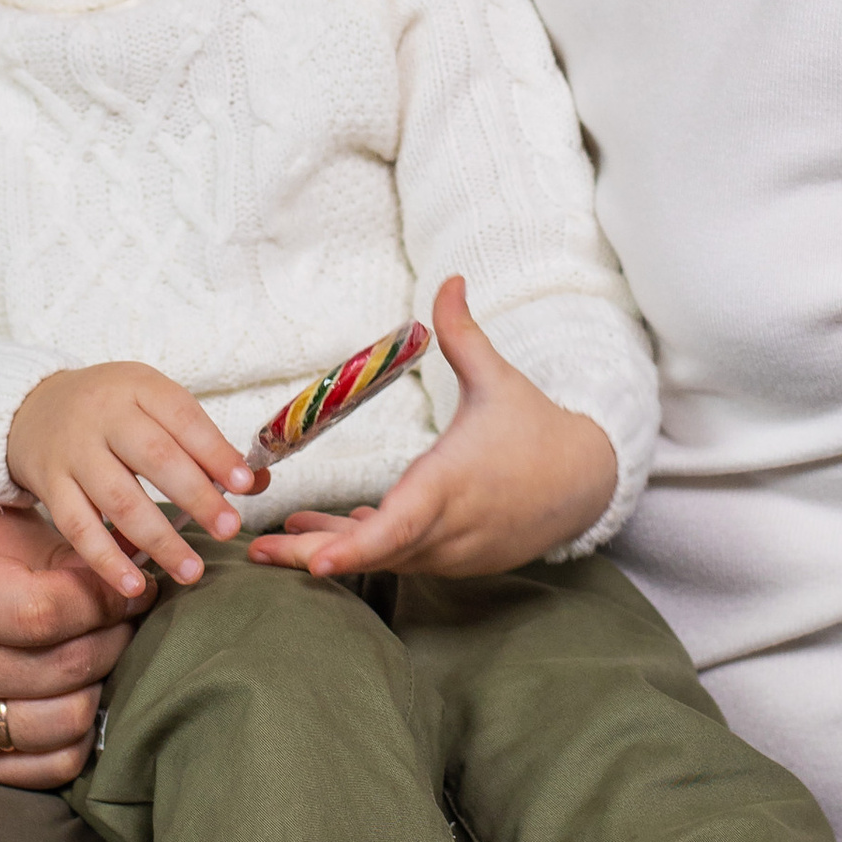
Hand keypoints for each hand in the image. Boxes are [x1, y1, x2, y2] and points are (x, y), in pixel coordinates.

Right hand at [0, 488, 136, 788]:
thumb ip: (46, 549)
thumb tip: (131, 572)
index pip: (42, 614)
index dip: (106, 600)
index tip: (134, 583)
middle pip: (58, 670)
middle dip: (115, 638)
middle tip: (129, 613)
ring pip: (57, 725)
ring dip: (100, 687)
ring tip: (103, 649)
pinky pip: (35, 769)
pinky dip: (73, 736)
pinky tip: (75, 693)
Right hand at [5, 362, 266, 604]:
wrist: (32, 407)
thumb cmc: (113, 412)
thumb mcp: (155, 406)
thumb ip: (204, 444)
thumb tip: (258, 482)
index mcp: (139, 387)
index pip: (183, 417)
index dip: (216, 453)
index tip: (246, 485)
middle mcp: (104, 416)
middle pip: (154, 457)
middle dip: (196, 497)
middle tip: (229, 530)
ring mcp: (74, 452)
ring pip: (118, 499)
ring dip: (159, 540)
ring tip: (192, 571)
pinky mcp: (49, 485)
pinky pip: (78, 527)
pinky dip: (107, 559)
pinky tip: (135, 583)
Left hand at [250, 275, 616, 581]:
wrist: (584, 483)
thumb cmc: (534, 428)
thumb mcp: (498, 380)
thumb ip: (464, 335)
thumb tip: (449, 280)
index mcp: (451, 482)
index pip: (399, 526)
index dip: (355, 546)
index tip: (316, 559)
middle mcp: (449, 527)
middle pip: (374, 552)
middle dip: (312, 554)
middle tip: (256, 552)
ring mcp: (453, 552)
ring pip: (382, 558)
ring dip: (331, 550)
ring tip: (276, 544)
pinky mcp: (456, 562)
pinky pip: (401, 558)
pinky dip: (366, 549)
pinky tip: (327, 537)